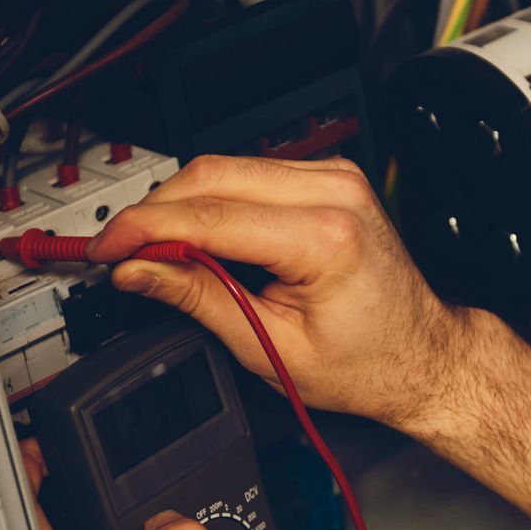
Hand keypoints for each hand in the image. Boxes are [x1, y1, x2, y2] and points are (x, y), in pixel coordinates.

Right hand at [90, 155, 472, 433]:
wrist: (422, 355)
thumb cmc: (369, 361)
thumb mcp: (270, 348)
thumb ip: (199, 299)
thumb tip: (141, 271)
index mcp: (325, 236)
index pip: (208, 216)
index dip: (144, 229)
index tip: (107, 249)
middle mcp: (333, 191)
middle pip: (211, 175)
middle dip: (154, 211)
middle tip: (120, 251)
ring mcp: (334, 177)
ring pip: (226, 167)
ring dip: (181, 204)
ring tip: (156, 251)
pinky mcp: (327, 177)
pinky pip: (250, 172)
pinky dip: (213, 201)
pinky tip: (198, 236)